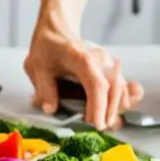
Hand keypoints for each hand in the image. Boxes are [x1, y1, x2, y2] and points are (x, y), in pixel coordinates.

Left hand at [24, 15, 143, 129]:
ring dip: (117, 108)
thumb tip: (51, 110)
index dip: (98, 106)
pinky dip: (123, 100)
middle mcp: (100, 59)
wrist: (56, 31)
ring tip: (108, 125)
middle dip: (109, 111)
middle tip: (100, 129)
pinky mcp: (111, 69)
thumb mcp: (37, 68)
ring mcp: (108, 63)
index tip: (95, 124)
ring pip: (121, 87)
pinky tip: (118, 113)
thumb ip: (45, 89)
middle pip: (114, 87)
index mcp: (81, 58)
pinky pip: (122, 85)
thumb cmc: (47, 49)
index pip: (96, 84)